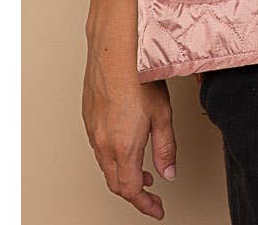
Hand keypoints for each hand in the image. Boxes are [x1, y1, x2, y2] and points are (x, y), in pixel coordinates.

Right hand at [83, 62, 177, 219]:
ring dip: (123, 174)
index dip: (145, 204)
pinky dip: (113, 156)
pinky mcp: (88, 116)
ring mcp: (93, 129)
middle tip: (152, 195)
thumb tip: (168, 172)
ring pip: (105, 165)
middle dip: (134, 193)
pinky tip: (125, 146)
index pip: (131, 190)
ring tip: (142, 172)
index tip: (157, 209)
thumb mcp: (163, 114)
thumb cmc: (139, 74)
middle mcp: (103, 142)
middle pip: (115, 182)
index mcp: (122, 147)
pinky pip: (99, 147)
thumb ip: (165, 148)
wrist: (115, 47)